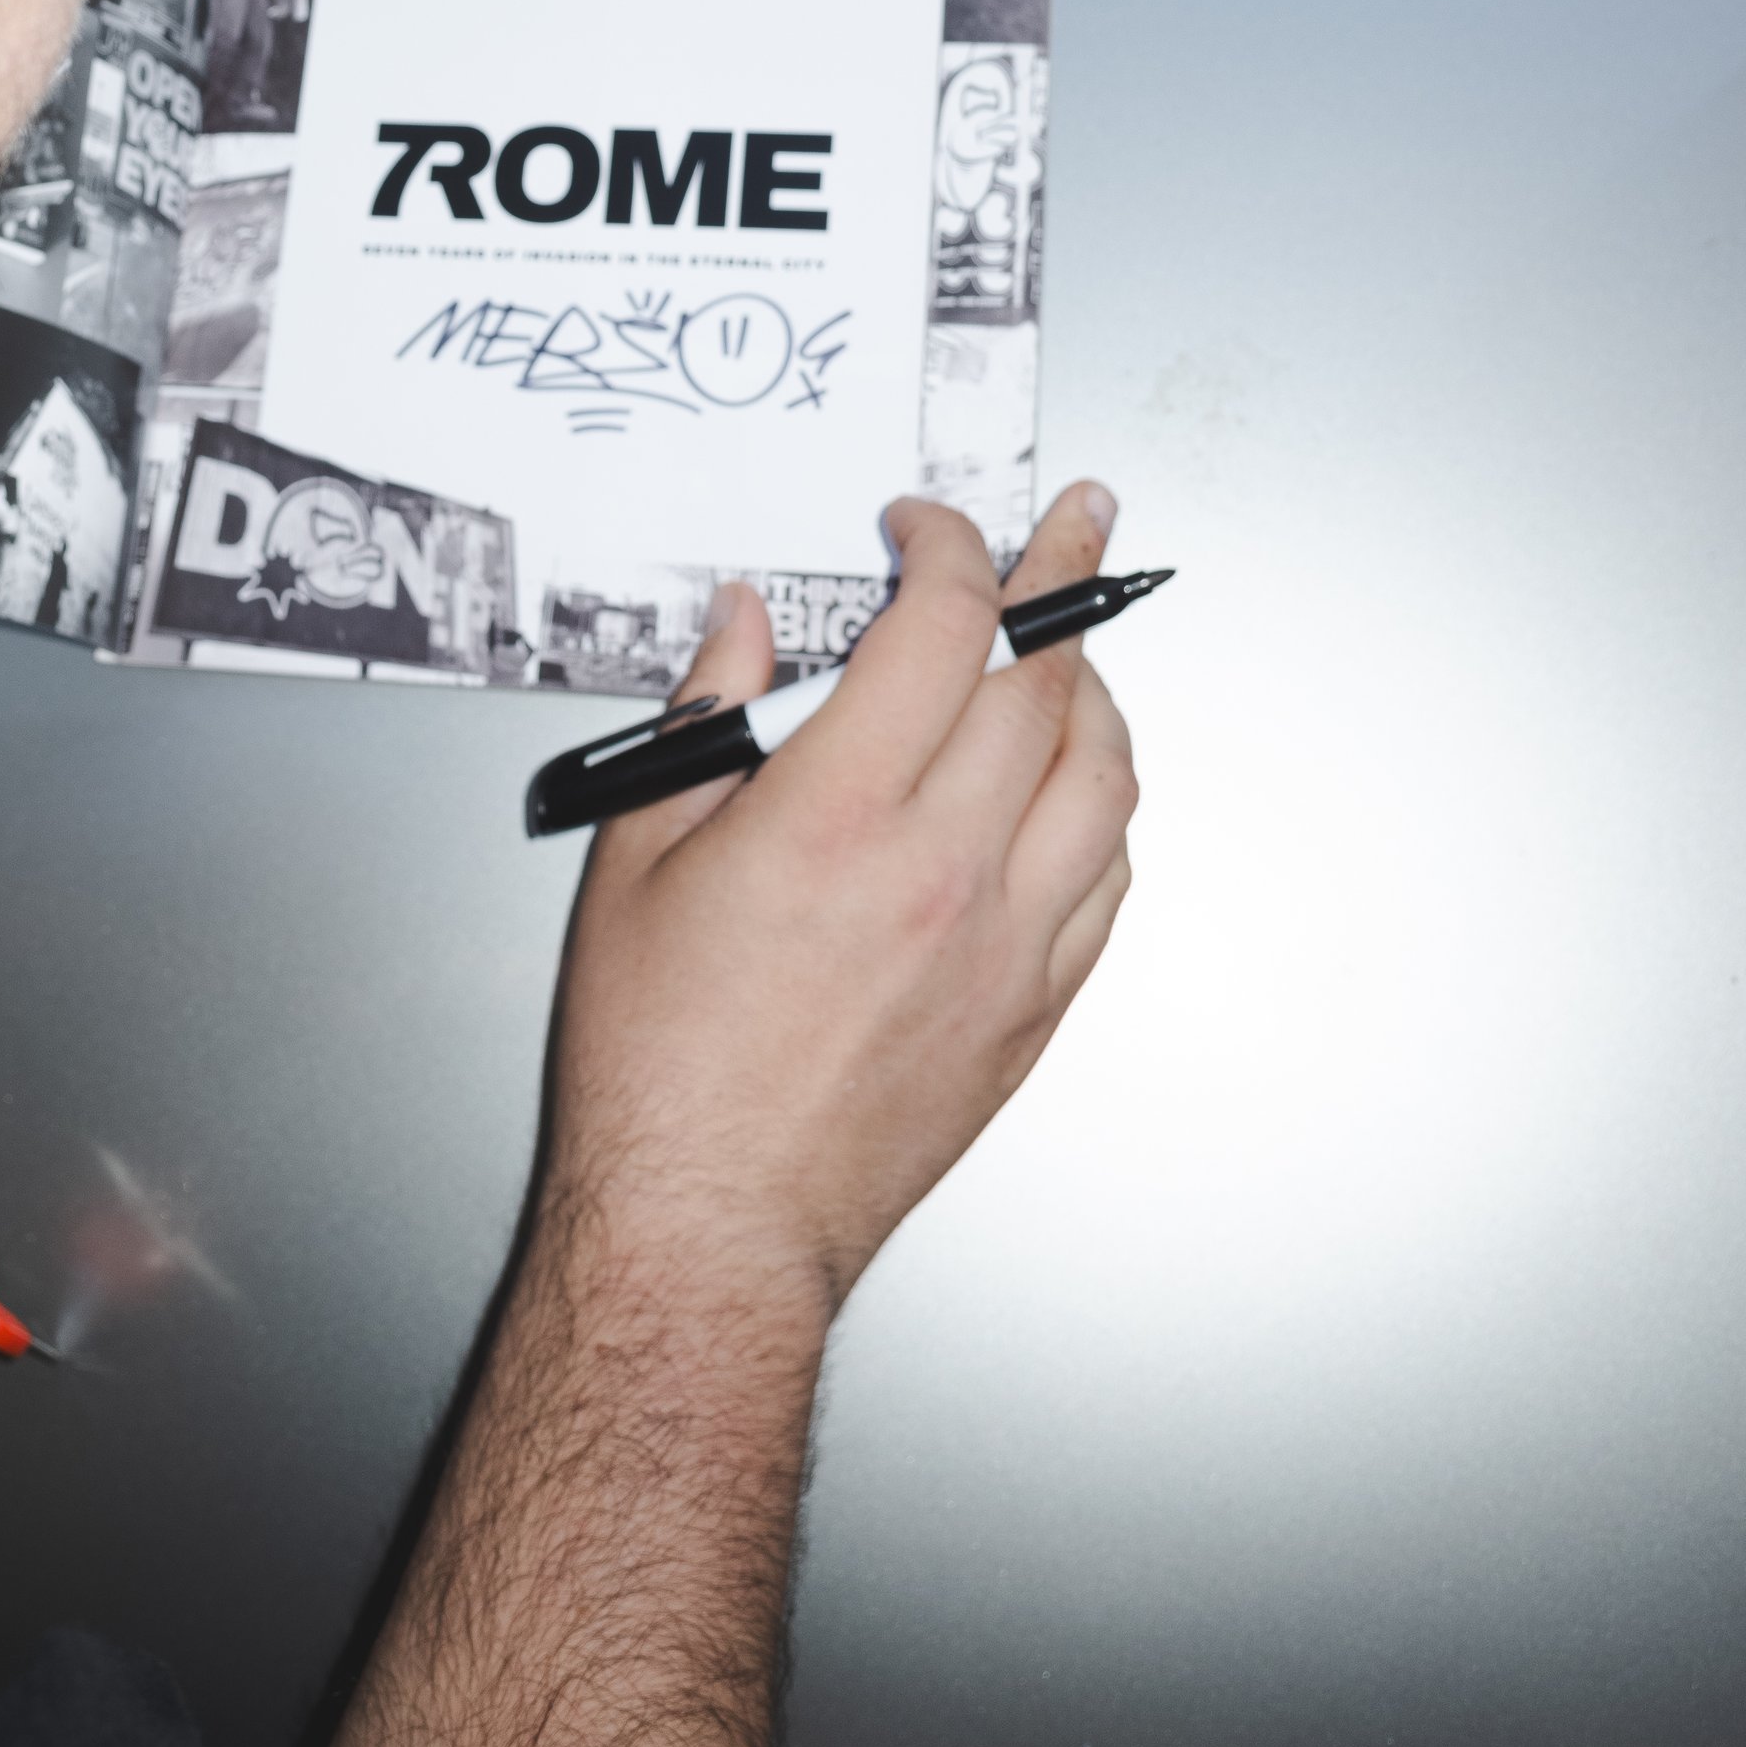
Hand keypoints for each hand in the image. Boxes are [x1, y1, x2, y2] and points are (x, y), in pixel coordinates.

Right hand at [543, 481, 1137, 1321]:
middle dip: (1062, 571)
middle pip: (1046, 678)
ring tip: (1070, 646)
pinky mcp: (1034, 1011)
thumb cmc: (660, 1067)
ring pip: (1104, 772)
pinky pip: (1108, 876)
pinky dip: (1100, 804)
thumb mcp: (637, 859)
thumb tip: (739, 626)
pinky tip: (1067, 786)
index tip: (925, 524)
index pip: (945, 626)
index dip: (949, 544)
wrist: (709, 1224)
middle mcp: (943, 870)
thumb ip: (702, 719)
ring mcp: (1007, 944)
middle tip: (1070, 522)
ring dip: (1096, 686)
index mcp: (837, 817)